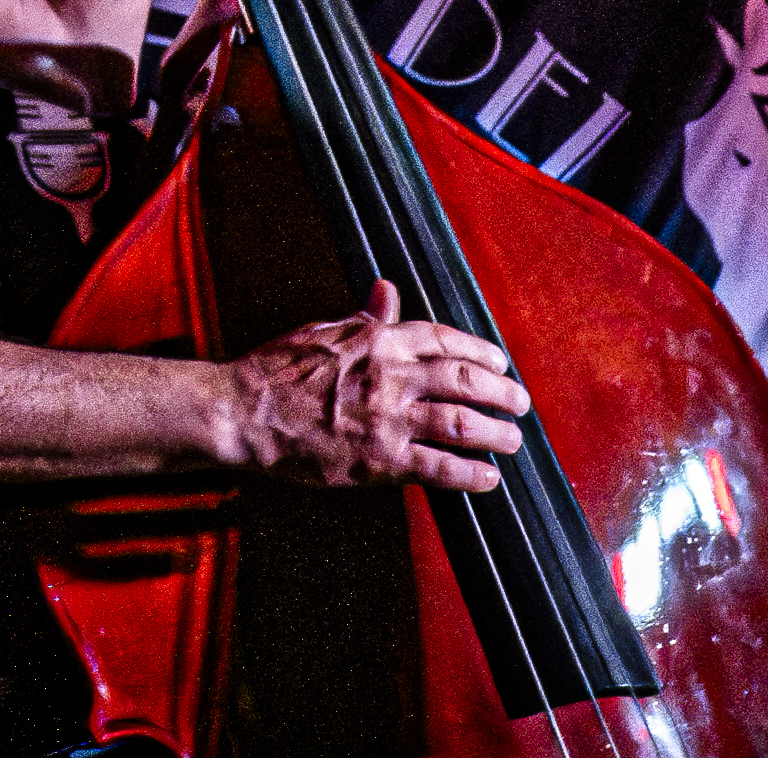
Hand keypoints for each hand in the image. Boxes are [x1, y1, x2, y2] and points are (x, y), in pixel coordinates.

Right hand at [219, 281, 528, 495]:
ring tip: (513, 439)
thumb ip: (364, 316)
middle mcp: (391, 376)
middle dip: (499, 390)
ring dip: (494, 432)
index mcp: (378, 340)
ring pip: (460, 423)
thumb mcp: (324, 329)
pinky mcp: (380, 462)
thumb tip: (387, 289)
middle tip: (520, 401)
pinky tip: (488, 479)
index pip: (442, 339)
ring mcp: (389, 420)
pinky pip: (437, 469)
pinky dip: (469, 475)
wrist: (247, 413)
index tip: (498, 360)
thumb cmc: (279, 370)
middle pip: (462, 379)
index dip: (477, 349)